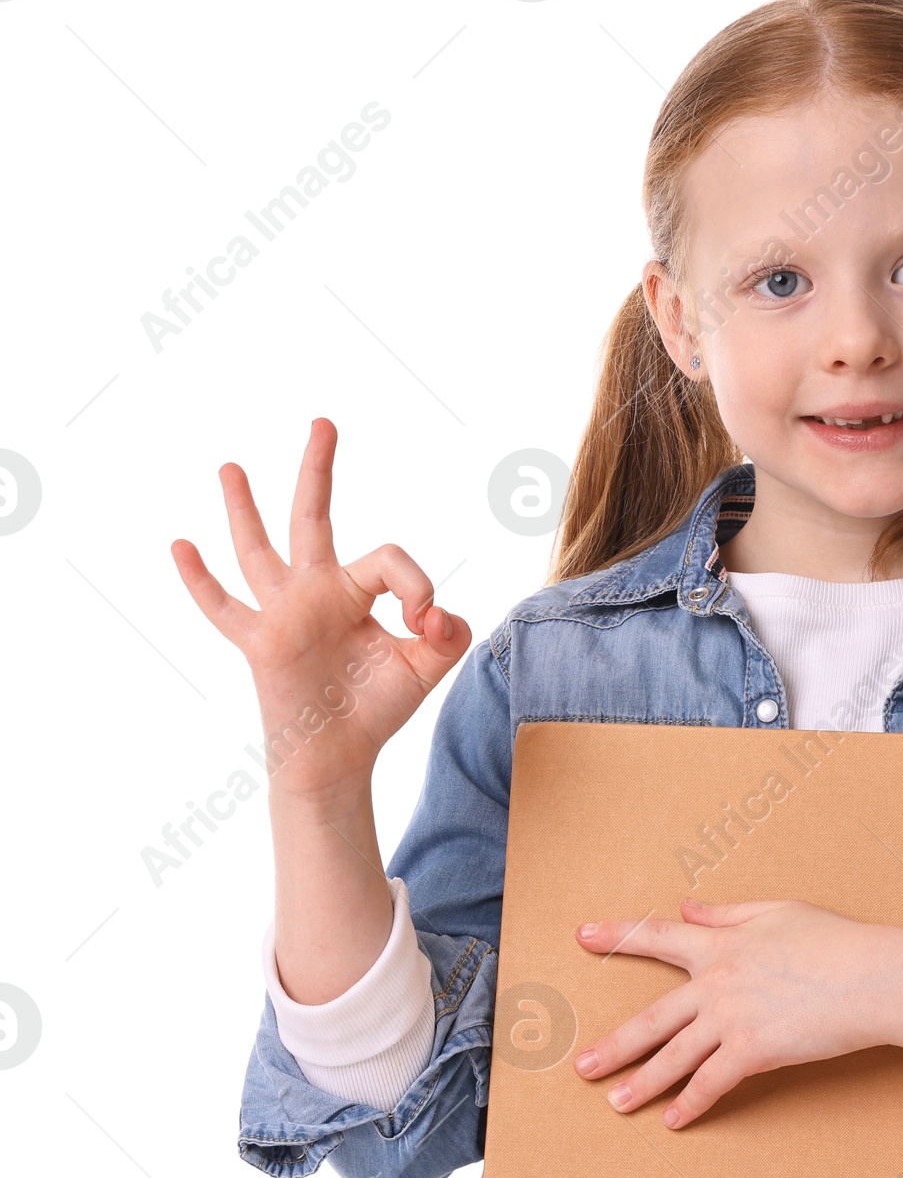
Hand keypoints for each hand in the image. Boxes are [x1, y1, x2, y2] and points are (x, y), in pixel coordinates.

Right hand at [171, 417, 469, 806]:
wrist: (339, 755)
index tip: (428, 621)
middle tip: (324, 422)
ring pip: (258, 550)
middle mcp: (315, 591)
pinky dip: (200, 581)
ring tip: (231, 466)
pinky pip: (223, 608)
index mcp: (356, 590)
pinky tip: (180, 546)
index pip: (388, 558)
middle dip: (318, 470)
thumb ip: (447, 634)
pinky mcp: (259, 643)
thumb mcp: (425, 667)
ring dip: (243, 509)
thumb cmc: (376, 707)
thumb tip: (438, 612)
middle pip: (314, 517)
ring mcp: (282, 613)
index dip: (417, 583)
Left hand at [573, 898, 891, 1127]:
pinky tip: (674, 1120)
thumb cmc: (835, 940)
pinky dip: (692, 1102)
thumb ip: (726, 914)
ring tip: (616, 1103)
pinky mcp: (754, 1050)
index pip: (657, 935)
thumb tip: (688, 908)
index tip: (581, 936)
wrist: (872, 976)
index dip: (616, 935)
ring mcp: (732, 1018)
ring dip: (642, 1083)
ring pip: (674, 1057)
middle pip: (652, 1017)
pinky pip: (712, 1082)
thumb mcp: (778, 911)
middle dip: (614, 1045)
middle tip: (582, 1066)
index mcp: (720, 942)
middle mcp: (716, 981)